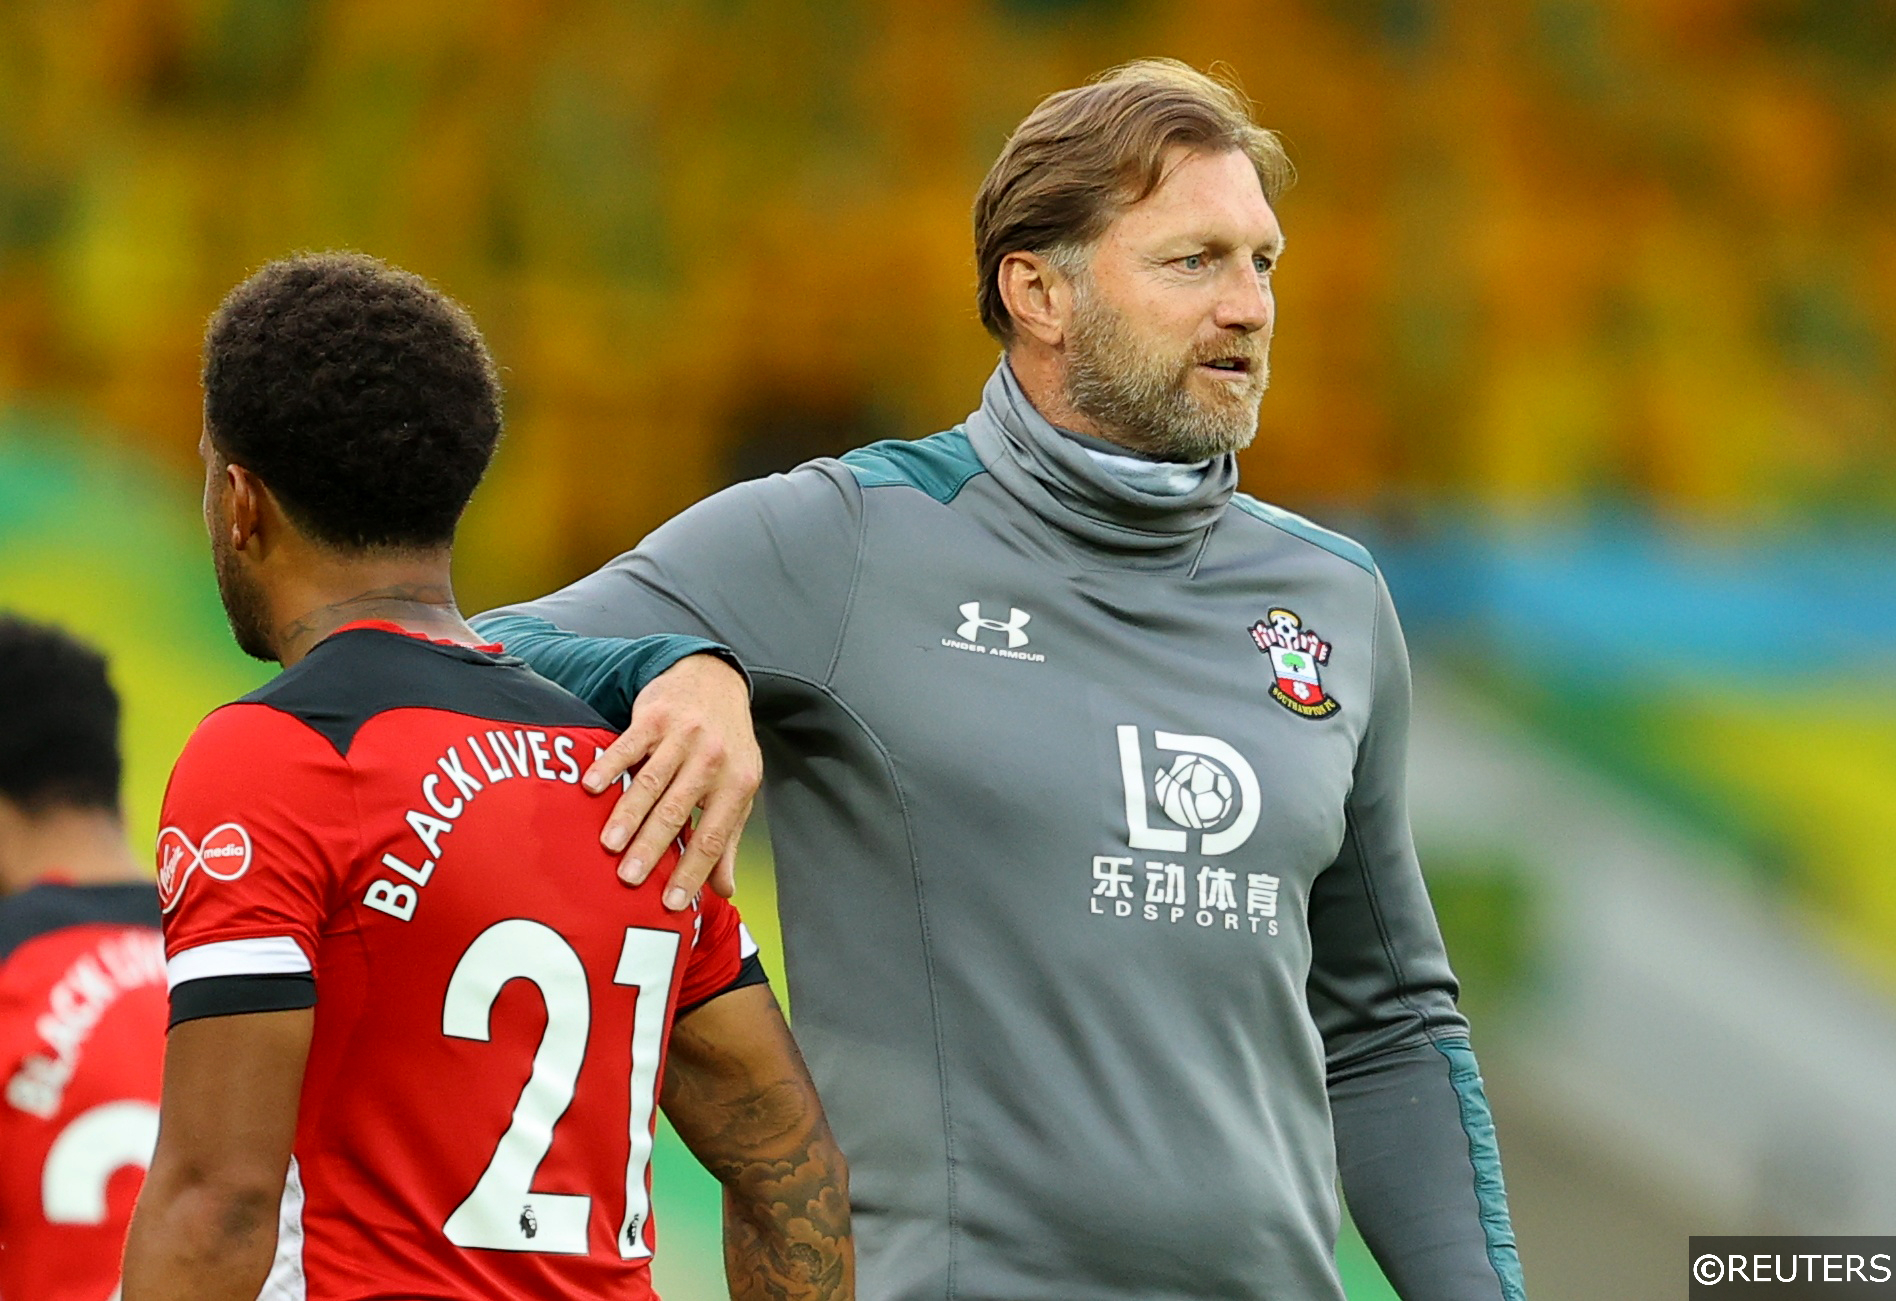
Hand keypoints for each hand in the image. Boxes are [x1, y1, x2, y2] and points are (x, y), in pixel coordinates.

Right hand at [583, 653, 759, 908]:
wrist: (714, 681)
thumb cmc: (727, 745)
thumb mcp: (738, 789)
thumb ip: (728, 840)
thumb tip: (724, 890)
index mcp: (737, 784)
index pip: (712, 837)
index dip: (692, 872)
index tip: (669, 902)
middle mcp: (713, 760)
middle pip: (677, 811)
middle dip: (652, 848)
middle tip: (628, 878)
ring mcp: (684, 736)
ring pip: (651, 782)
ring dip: (628, 815)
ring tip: (608, 844)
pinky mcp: (655, 717)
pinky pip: (628, 745)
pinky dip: (609, 766)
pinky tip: (591, 788)